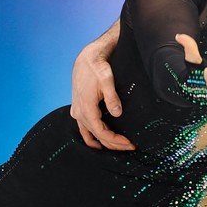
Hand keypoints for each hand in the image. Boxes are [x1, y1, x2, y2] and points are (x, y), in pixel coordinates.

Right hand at [71, 34, 132, 150]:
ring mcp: (77, 111)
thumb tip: (117, 114)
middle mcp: (79, 112)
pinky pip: (84, 129)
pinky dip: (92, 137)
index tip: (129, 144)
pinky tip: (100, 143)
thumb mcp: (106, 80)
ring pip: (89, 135)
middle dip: (113, 144)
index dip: (115, 141)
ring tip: (117, 147)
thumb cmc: (97, 67)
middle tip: (129, 147)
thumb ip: (112, 97)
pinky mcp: (78, 108)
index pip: (101, 133)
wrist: (87, 58)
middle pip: (97, 136)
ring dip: (103, 143)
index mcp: (86, 108)